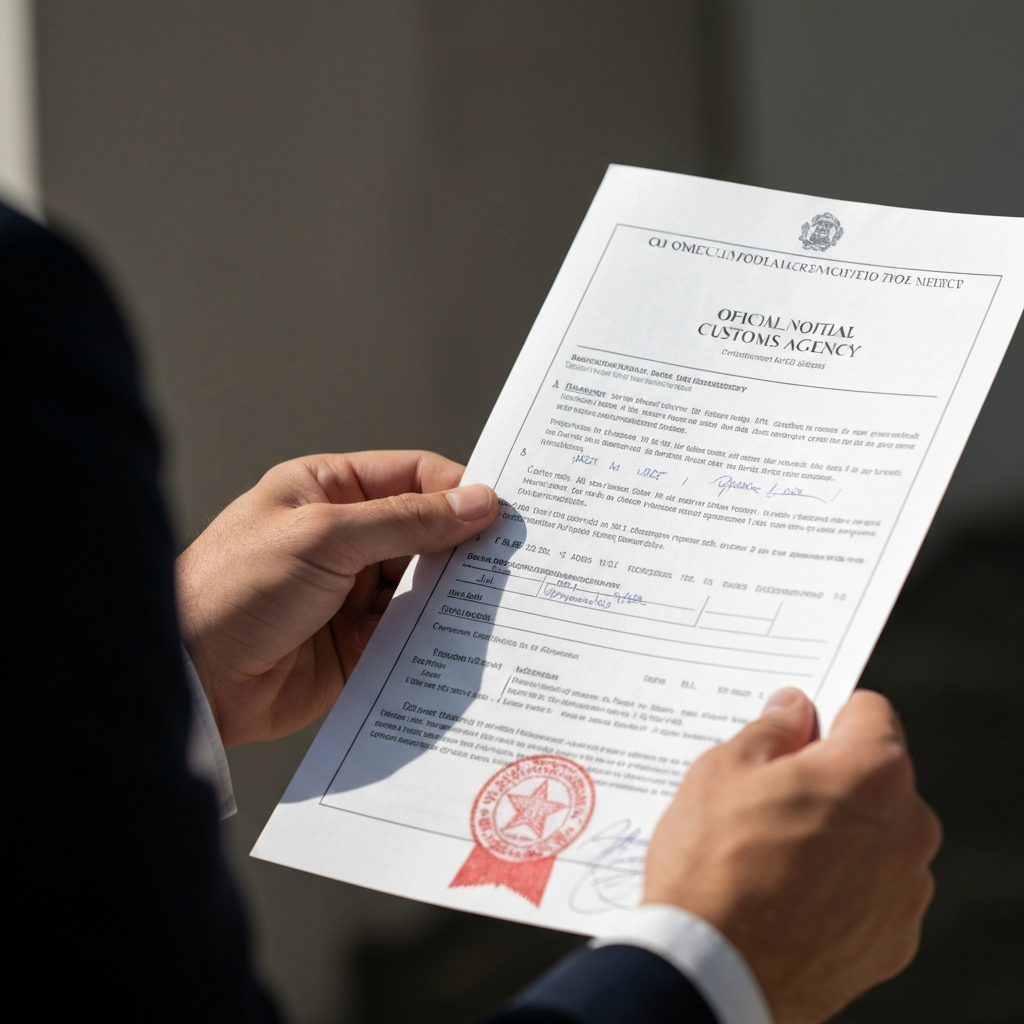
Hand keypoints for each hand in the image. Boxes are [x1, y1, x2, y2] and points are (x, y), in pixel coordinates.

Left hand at [175, 451, 496, 746]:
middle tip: (514, 557)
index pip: (412, 476)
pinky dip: (438, 632)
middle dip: (464, 543)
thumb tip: (477, 502)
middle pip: (426, 530)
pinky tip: (465, 635)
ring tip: (499, 599)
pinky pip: (412, 630)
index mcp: (329, 491)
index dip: (459, 489)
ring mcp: (352, 590)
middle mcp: (345, 537)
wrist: (193, 679)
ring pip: (424, 582)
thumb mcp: (325, 537)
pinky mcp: (359, 641)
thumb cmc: (235, 588)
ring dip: (454, 590)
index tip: (503, 511)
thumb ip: (406, 520)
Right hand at [643, 688, 941, 1023]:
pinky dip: (841, 884)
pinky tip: (789, 893)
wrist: (712, 971)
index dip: (824, 713)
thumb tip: (792, 710)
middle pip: (875, 776)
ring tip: (773, 852)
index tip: (794, 731)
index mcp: (872, 772)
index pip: (868, 711)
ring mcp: (905, 890)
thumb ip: (769, 731)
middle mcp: (908, 828)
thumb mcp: (721, 770)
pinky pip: (872, 890)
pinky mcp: (893, 940)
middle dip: (830, 776)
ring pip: (876, 834)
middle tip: (769, 795)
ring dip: (839, 831)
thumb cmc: (713, 865)